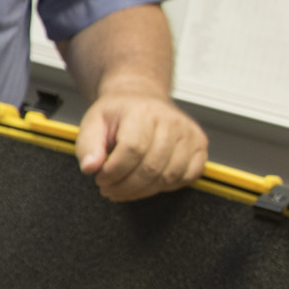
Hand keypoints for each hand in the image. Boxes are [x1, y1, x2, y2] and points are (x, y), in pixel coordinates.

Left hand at [75, 92, 206, 200]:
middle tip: (109, 188)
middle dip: (125, 186)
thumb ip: (87, 146)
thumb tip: (89, 167)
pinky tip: (147, 182)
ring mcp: (190, 134)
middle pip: (151, 168)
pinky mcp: (200, 146)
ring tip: (123, 187)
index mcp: (143, 112)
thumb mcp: (93, 122)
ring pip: (168, 177)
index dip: (114, 171)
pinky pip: (186, 178)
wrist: (142, 98)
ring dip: (142, 191)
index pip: (132, 150)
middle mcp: (171, 122)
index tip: (100, 178)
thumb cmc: (119, 114)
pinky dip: (164, 187)